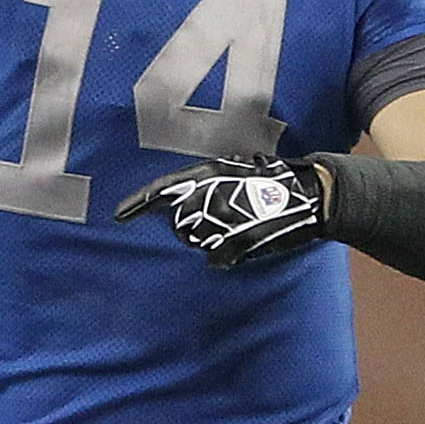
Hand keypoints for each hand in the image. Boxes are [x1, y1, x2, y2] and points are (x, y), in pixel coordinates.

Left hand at [114, 154, 333, 267]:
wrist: (306, 196)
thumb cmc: (270, 179)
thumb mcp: (233, 167)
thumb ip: (203, 183)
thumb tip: (177, 200)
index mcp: (206, 174)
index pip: (161, 190)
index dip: (137, 204)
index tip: (118, 215)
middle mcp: (208, 197)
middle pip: (177, 223)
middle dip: (190, 225)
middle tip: (220, 218)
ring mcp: (220, 222)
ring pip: (195, 240)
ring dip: (209, 238)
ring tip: (236, 225)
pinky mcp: (234, 244)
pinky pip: (214, 257)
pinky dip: (223, 254)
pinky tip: (240, 243)